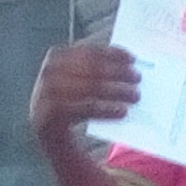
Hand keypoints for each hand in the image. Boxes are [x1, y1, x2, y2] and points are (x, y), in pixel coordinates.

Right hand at [27, 41, 142, 141]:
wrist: (49, 134)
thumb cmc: (70, 105)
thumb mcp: (79, 84)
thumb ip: (97, 73)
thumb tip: (128, 67)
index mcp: (57, 58)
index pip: (88, 51)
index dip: (112, 53)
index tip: (132, 58)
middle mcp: (50, 72)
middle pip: (90, 68)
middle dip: (117, 71)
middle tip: (138, 78)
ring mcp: (47, 92)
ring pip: (90, 87)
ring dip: (116, 90)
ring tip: (135, 95)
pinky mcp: (52, 114)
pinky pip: (85, 109)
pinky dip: (106, 109)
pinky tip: (122, 112)